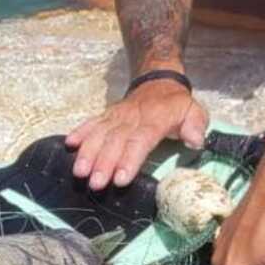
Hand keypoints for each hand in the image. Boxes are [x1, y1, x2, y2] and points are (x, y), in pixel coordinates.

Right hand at [65, 79, 208, 190]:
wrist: (158, 81)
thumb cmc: (176, 105)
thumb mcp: (194, 111)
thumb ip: (196, 126)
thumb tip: (195, 141)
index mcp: (154, 120)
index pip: (140, 140)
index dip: (130, 160)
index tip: (121, 178)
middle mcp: (132, 118)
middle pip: (116, 142)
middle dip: (104, 163)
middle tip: (95, 183)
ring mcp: (116, 117)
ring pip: (100, 134)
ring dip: (88, 153)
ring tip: (79, 172)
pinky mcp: (106, 116)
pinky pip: (91, 123)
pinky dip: (80, 133)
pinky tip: (69, 145)